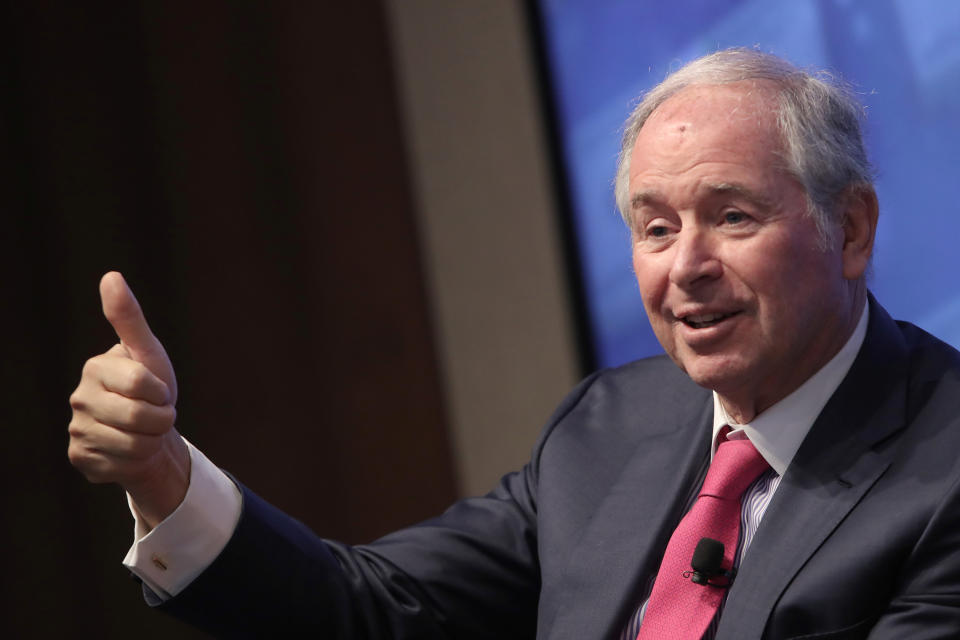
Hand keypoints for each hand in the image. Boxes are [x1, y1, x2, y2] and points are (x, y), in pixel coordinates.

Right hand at [68, 272, 189, 528]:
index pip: (142, 383)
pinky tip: (130, 450)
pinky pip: (122, 465)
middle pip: (138, 417)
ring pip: (133, 445)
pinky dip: (137, 461)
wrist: (150, 432)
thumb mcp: (149, 353)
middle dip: (161, 419)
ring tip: (146, 432)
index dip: (162, 391)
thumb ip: (129, 318)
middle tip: (158, 415)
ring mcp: (77, 429)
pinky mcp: (81, 458)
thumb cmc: (151, 388)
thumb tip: (111, 276)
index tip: (159, 390)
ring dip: (152, 441)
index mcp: (96, 368)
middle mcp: (79, 398)